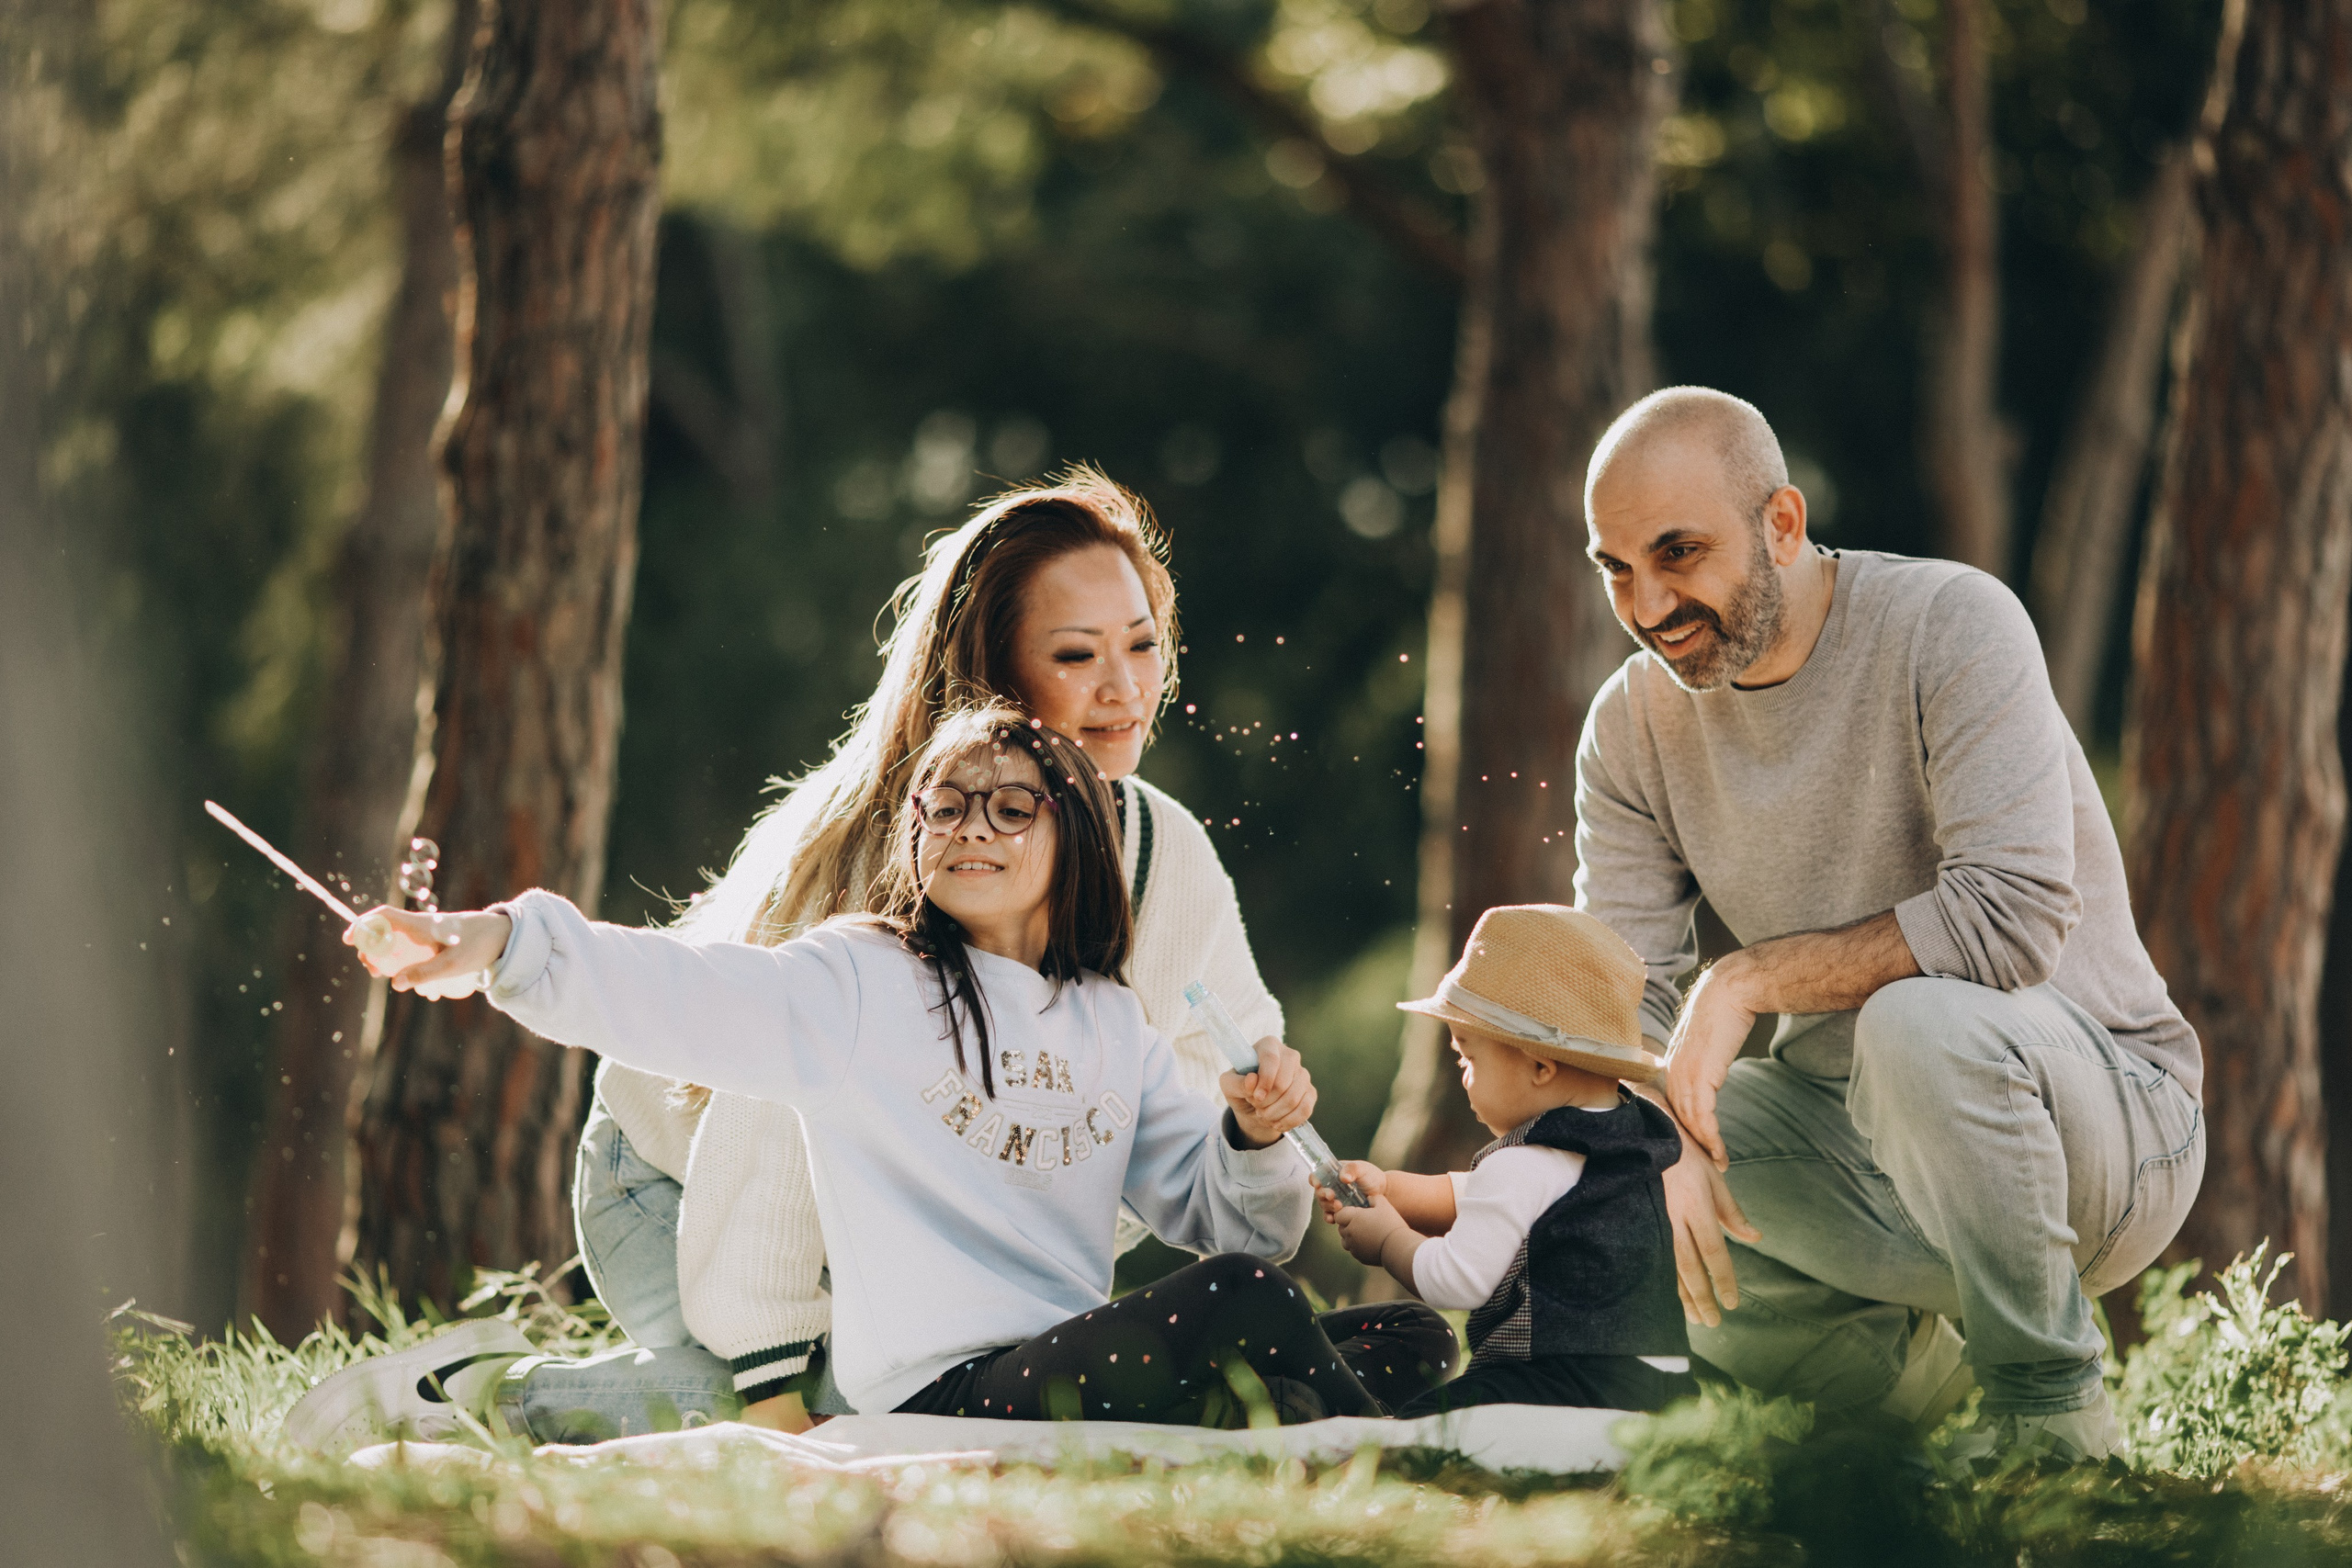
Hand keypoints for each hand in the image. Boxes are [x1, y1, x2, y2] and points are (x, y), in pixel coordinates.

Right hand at [345, 905, 511, 996]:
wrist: (505, 936)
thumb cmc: (480, 945)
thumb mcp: (454, 963)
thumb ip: (425, 973)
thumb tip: (395, 984)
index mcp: (421, 924)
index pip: (383, 916)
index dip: (363, 924)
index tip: (349, 939)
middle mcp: (421, 927)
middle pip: (387, 935)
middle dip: (374, 952)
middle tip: (374, 972)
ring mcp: (429, 936)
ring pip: (401, 948)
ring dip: (394, 964)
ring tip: (397, 981)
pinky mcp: (439, 946)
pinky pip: (418, 956)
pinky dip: (415, 969)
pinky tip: (427, 990)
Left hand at [1220, 1036, 1314, 1147]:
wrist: (1255, 1106)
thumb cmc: (1241, 1088)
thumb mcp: (1228, 1085)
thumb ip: (1235, 1082)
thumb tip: (1251, 1080)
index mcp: (1268, 1045)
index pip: (1271, 1059)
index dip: (1265, 1081)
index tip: (1256, 1097)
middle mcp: (1290, 1055)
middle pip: (1283, 1082)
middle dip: (1266, 1102)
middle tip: (1256, 1107)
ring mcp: (1303, 1073)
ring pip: (1293, 1098)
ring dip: (1275, 1114)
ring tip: (1263, 1115)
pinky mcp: (1310, 1091)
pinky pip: (1305, 1109)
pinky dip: (1288, 1121)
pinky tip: (1277, 1123)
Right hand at [1315, 1159, 1386, 1222]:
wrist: (1383, 1193)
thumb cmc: (1372, 1177)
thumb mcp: (1363, 1168)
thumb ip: (1352, 1169)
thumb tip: (1343, 1177)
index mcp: (1334, 1173)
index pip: (1318, 1174)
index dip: (1315, 1179)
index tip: (1318, 1184)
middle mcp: (1332, 1187)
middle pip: (1319, 1191)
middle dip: (1323, 1195)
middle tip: (1332, 1196)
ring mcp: (1335, 1199)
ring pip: (1323, 1204)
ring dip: (1328, 1206)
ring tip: (1340, 1206)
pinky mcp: (1340, 1211)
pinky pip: (1329, 1215)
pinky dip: (1329, 1217)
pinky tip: (1333, 1218)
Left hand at [1330, 1194, 1407, 1266]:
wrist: (1398, 1247)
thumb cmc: (1391, 1224)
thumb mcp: (1384, 1205)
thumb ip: (1374, 1198)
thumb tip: (1369, 1198)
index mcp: (1353, 1219)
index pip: (1339, 1215)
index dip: (1346, 1213)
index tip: (1357, 1213)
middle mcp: (1350, 1233)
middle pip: (1341, 1228)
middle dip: (1348, 1224)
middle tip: (1362, 1222)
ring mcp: (1354, 1247)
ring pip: (1346, 1241)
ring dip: (1352, 1237)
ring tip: (1365, 1234)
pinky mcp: (1359, 1257)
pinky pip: (1354, 1250)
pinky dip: (1359, 1247)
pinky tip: (1370, 1243)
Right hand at [1661, 1118, 1760, 1326]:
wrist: (1643, 1134)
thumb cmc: (1685, 1154)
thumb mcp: (1714, 1177)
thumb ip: (1732, 1212)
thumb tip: (1755, 1238)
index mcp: (1697, 1206)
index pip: (1713, 1251)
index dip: (1723, 1279)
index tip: (1731, 1303)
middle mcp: (1674, 1217)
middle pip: (1690, 1267)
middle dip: (1703, 1297)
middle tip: (1714, 1322)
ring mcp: (1653, 1220)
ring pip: (1669, 1266)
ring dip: (1682, 1295)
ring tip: (1694, 1318)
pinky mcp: (1639, 1220)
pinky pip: (1652, 1257)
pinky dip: (1663, 1279)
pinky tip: (1668, 1294)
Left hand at [1663, 959, 1757, 1169]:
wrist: (1730, 991)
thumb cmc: (1722, 1013)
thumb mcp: (1706, 1043)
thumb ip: (1702, 1060)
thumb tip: (1708, 1071)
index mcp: (1671, 1064)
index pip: (1672, 1105)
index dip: (1684, 1128)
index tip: (1696, 1147)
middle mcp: (1671, 1071)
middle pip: (1677, 1117)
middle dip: (1691, 1143)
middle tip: (1706, 1165)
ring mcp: (1683, 1073)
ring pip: (1689, 1121)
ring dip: (1704, 1146)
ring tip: (1718, 1164)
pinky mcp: (1700, 1076)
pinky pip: (1702, 1116)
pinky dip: (1710, 1137)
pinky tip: (1719, 1152)